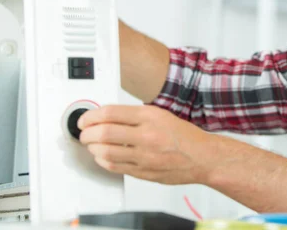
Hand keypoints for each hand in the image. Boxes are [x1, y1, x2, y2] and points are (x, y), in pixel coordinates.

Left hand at [78, 105, 211, 184]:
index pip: (111, 113)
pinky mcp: (143, 172)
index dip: (91, 116)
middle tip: (84, 132)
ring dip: (92, 147)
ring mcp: (144, 156)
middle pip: (104, 133)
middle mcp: (147, 135)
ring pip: (105, 152)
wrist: (202, 157)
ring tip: (92, 144)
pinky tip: (102, 156)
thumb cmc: (184, 136)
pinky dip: (103, 161)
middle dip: (87, 133)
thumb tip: (107, 117)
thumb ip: (135, 116)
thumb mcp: (161, 115)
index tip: (85, 119)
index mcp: (151, 116)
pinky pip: (114, 166)